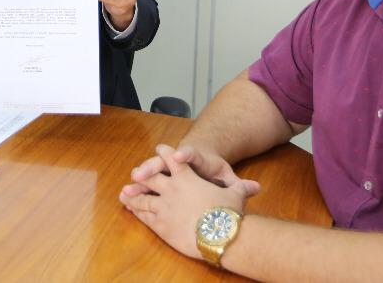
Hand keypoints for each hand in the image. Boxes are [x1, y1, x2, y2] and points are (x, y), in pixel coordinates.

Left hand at [119, 144, 260, 257]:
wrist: (217, 233)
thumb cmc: (226, 212)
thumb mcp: (234, 196)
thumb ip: (240, 188)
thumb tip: (257, 187)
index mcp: (187, 177)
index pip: (174, 159)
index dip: (167, 152)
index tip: (161, 148)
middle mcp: (172, 188)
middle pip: (152, 177)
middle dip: (144, 174)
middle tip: (135, 174)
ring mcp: (164, 205)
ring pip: (144, 197)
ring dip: (134, 195)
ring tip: (124, 194)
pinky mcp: (160, 223)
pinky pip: (145, 216)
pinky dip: (137, 211)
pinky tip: (131, 211)